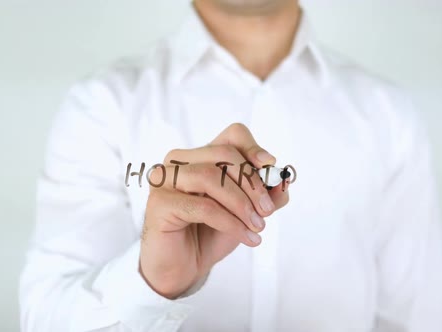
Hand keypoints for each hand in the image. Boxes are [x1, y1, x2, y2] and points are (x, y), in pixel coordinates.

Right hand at [139, 123, 289, 298]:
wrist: (183, 268)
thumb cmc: (211, 234)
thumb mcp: (246, 212)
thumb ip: (266, 195)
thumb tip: (283, 180)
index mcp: (201, 156)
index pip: (232, 135)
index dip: (253, 148)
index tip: (270, 167)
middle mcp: (178, 160)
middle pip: (223, 154)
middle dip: (252, 183)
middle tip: (267, 210)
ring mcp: (164, 179)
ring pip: (210, 177)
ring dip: (241, 203)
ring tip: (258, 226)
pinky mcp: (159, 203)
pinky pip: (203, 206)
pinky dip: (230, 222)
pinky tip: (246, 236)